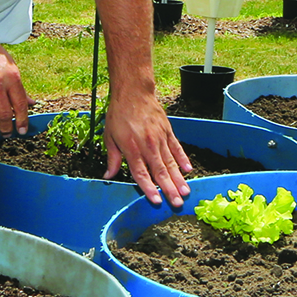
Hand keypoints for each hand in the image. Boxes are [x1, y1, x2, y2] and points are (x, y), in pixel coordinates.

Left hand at [104, 91, 191, 206]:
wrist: (134, 93)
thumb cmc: (119, 115)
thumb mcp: (109, 137)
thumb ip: (112, 158)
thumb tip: (108, 176)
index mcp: (132, 149)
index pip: (141, 173)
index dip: (148, 188)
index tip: (156, 201)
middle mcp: (148, 145)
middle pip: (160, 172)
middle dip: (169, 189)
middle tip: (177, 204)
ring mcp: (160, 138)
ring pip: (170, 163)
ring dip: (178, 179)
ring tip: (186, 192)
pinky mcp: (168, 131)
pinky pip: (177, 148)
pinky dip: (183, 159)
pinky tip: (188, 170)